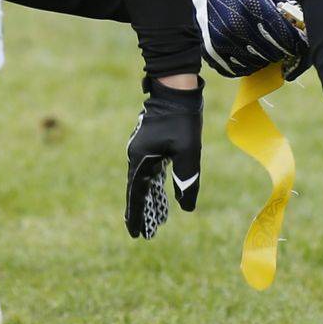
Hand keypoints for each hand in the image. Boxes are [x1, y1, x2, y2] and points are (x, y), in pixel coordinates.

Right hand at [123, 79, 203, 239]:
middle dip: (142, 211)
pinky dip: (155, 184)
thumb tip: (187, 206)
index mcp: (141, 160)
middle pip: (138, 190)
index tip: (135, 234)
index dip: (136, 215)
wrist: (176, 89)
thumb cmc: (182, 120)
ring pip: (145, 181)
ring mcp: (143, 149)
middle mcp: (137, 156)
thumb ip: (186, 180)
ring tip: (156, 219)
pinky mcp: (152, 144)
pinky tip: (161, 192)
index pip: (136, 194)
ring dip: (150, 199)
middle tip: (143, 234)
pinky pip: (151, 170)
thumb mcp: (187, 152)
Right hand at [189, 0, 310, 78]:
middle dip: (283, 49)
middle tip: (284, 43)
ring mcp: (222, 42)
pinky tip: (248, 49)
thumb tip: (305, 16)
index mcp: (251, 5)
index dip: (297, 42)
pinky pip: (240, 68)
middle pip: (274, 52)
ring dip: (266, 56)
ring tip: (264, 43)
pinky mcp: (212, 53)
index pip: (285, 35)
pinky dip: (249, 63)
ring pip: (258, 62)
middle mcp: (236, 25)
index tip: (301, 41)